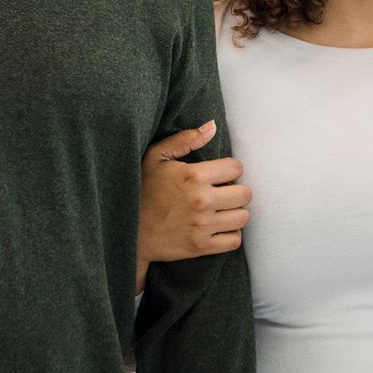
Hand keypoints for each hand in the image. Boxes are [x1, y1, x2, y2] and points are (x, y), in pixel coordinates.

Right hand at [138, 122, 250, 277]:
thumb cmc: (142, 190)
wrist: (127, 230)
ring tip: (221, 210)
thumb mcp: (156, 157)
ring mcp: (203, 226)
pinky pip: (234, 240)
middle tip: (222, 193)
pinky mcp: (202, 246)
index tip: (219, 175)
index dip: (229, 170)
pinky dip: (230, 234)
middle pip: (245, 193)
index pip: (236, 168)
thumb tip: (212, 126)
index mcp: (194, 175)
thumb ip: (185, 139)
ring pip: (243, 217)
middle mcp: (202, 200)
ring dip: (235, 212)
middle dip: (236, 190)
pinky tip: (218, 227)